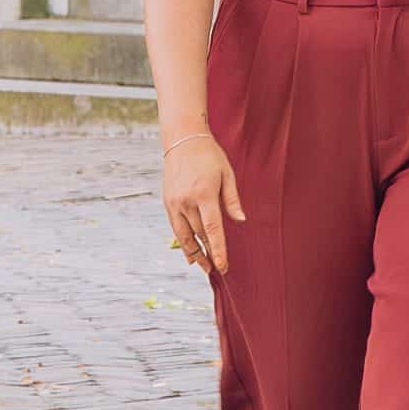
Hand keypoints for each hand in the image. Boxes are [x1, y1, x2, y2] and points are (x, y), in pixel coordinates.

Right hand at [161, 121, 241, 278]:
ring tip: (203, 266)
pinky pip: (175, 228)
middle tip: (217, 270)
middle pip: (199, 235)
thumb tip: (241, 220)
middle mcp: (187, 201)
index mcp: (204, 194)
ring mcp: (175, 203)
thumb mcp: (227, 174)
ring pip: (185, 236)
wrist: (182, 139)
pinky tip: (189, 253)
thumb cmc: (209, 155)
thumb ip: (232, 199)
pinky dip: (182, 242)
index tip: (223, 267)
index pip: (212, 230)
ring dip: (194, 253)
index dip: (218, 250)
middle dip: (208, 254)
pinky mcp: (168, 202)